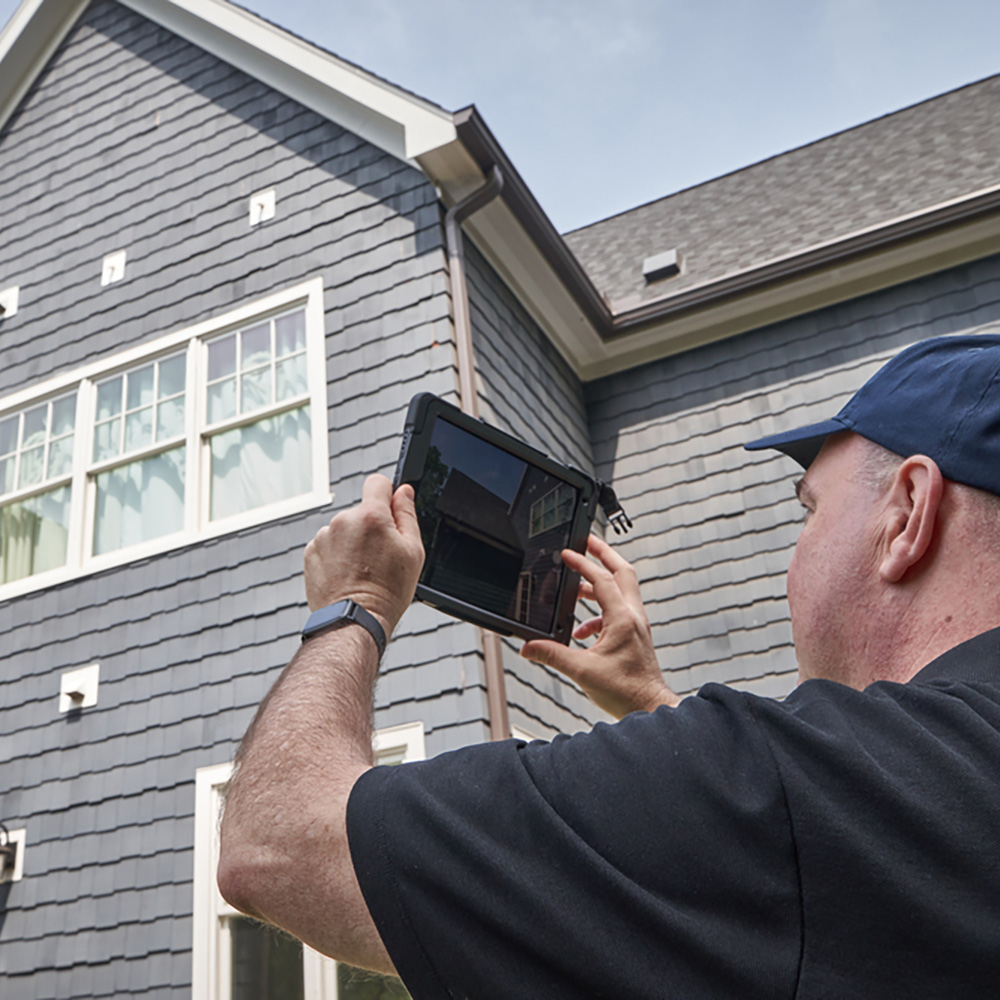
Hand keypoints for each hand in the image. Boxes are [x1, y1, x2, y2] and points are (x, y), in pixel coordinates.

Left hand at [304, 475, 424, 635]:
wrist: (354, 620)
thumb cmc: (387, 591)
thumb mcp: (412, 551)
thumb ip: (407, 514)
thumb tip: (403, 492)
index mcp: (371, 516)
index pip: (377, 482)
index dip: (387, 495)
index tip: (390, 512)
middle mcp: (343, 521)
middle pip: (361, 511)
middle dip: (371, 526)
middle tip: (381, 557)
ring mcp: (324, 536)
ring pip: (345, 529)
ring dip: (353, 542)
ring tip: (363, 570)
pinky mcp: (311, 552)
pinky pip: (329, 545)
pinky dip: (337, 555)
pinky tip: (347, 575)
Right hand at [520, 535, 677, 718]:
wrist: (648, 707)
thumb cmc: (626, 691)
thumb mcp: (582, 672)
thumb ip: (552, 655)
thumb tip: (529, 647)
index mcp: (623, 619)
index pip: (602, 579)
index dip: (583, 563)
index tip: (568, 553)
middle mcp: (634, 617)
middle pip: (623, 571)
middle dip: (604, 554)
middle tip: (586, 542)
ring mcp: (637, 625)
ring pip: (622, 590)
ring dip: (599, 584)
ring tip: (576, 588)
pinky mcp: (635, 635)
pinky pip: (618, 611)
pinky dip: (599, 612)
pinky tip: (583, 631)